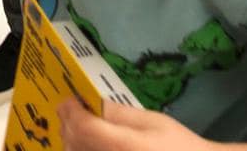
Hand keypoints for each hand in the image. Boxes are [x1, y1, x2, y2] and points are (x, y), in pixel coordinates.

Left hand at [59, 99, 214, 150]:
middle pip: (74, 143)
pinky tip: (88, 145)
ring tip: (78, 126)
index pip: (83, 127)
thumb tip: (91, 101)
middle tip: (71, 109)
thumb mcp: (152, 122)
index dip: (71, 111)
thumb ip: (118, 112)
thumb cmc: (178, 146)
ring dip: (71, 140)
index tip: (71, 100)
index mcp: (123, 146)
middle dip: (68, 123)